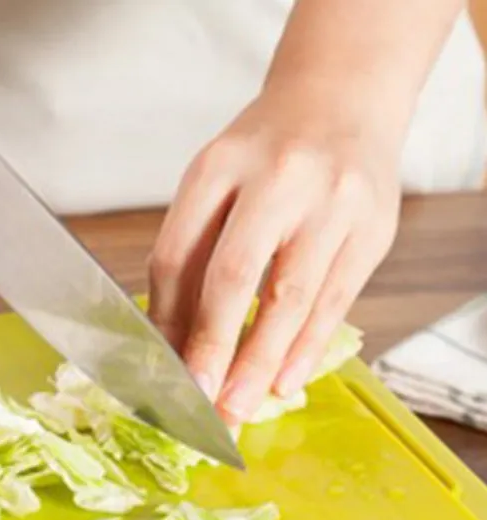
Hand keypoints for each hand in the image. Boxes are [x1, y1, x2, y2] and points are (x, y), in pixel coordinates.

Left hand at [148, 90, 400, 423]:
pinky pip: (335, 301)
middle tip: (198, 403)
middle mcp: (277, 178)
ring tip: (236, 409)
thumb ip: (192, 253)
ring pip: (289, 297)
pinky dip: (305, 348)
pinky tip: (283, 382)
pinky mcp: (373, 228)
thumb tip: (171, 341)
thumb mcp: (214, 183)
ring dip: (259, 363)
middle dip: (212, 349)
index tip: (159, 369)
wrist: (343, 99)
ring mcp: (332, 202)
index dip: (164, 320)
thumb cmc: (264, 156)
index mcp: (219, 166)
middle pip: (233, 277)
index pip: (177, 255)